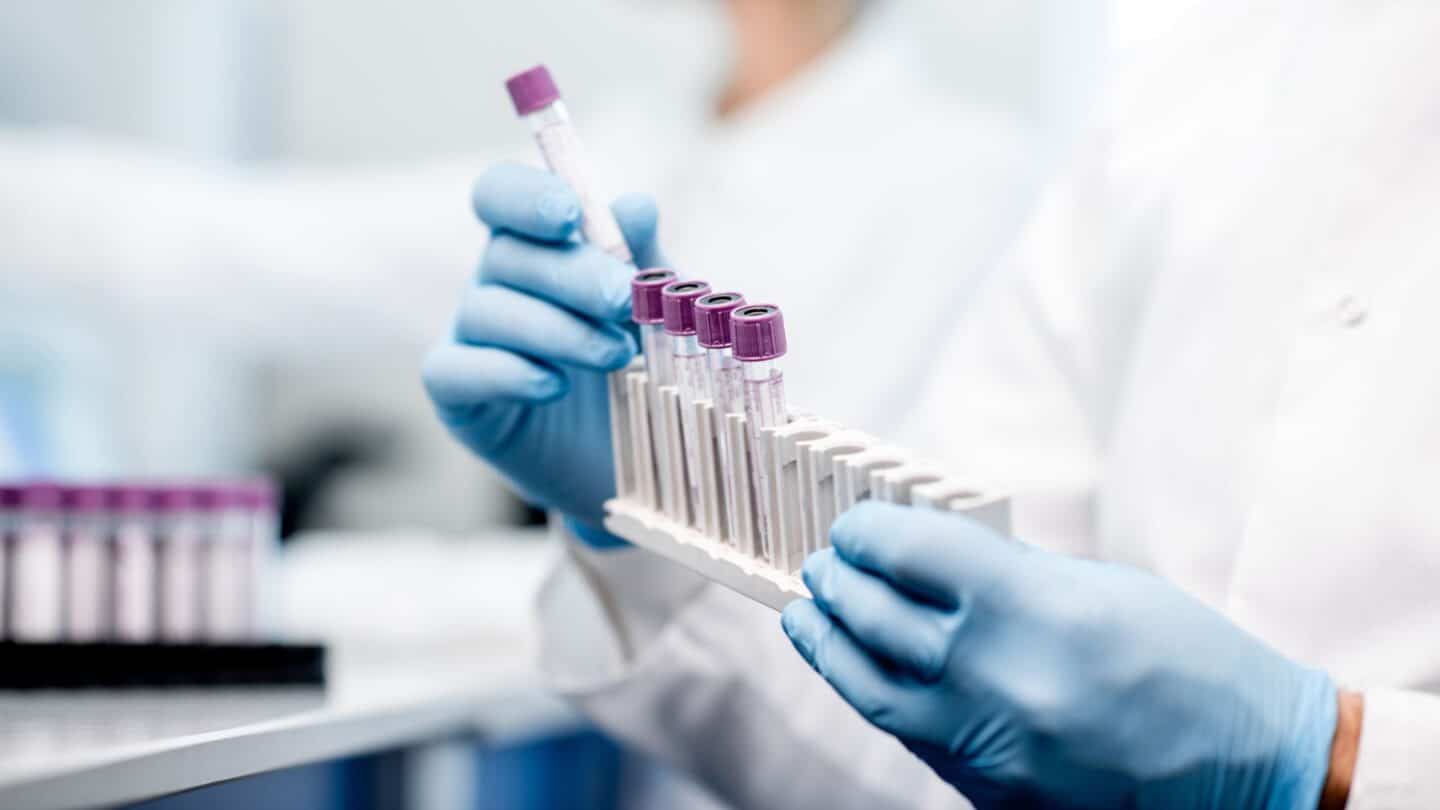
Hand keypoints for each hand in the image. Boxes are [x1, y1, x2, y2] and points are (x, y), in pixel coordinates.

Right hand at [422, 163, 661, 544]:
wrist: (637, 456)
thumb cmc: (644, 366)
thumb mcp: (658, 309)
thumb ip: (645, 258)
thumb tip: (635, 205)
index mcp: (537, 244)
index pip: (501, 194)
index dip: (525, 196)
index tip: (569, 215)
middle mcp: (495, 282)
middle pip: (506, 253)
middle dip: (569, 274)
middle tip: (622, 300)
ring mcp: (469, 337)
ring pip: (486, 311)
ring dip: (555, 328)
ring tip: (616, 356)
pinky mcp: (458, 397)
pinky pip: (455, 370)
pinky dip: (506, 373)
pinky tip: (554, 386)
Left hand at [782, 501, 1337, 809]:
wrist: (1252, 771)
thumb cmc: (1192, 665)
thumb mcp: (1102, 588)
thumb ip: (1009, 572)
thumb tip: (930, 556)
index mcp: (1032, 607)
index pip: (908, 553)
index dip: (866, 532)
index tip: (853, 525)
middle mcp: (998, 676)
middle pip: (875, 618)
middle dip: (839, 582)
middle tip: (824, 564)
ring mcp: (989, 745)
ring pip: (869, 688)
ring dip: (828, 644)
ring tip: (810, 613)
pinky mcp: (989, 793)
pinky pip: (911, 735)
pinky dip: (873, 695)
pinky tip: (857, 670)